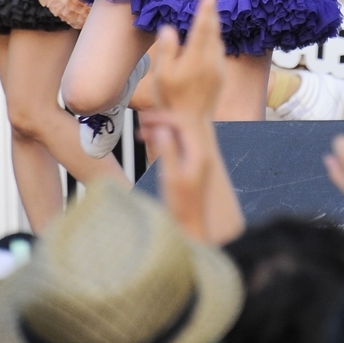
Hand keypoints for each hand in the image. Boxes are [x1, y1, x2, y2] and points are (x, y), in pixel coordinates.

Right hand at [138, 109, 211, 241]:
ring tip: (141, 132)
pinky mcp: (192, 163)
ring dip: (163, 128)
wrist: (190, 226)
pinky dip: (166, 138)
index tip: (145, 118)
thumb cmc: (180, 205)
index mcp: (200, 152)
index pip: (185, 122)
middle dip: (164, 120)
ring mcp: (198, 157)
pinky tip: (150, 141)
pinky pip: (180, 143)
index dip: (165, 117)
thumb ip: (168, 151)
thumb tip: (162, 129)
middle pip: (185, 124)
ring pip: (181, 133)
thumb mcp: (170, 177)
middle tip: (142, 121)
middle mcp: (202, 151)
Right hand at [152, 0, 225, 117]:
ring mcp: (218, 69)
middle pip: (213, 32)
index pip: (202, 27)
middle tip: (211, 1)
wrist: (193, 124)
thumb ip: (167, 50)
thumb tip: (169, 28)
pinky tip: (209, 42)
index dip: (206, 10)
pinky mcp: (221, 76)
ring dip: (214, 29)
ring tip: (209, 18)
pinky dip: (214, 43)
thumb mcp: (162, 75)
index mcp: (196, 57)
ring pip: (217, 42)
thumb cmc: (172, 99)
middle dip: (212, 15)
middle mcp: (211, 60)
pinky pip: (218, 53)